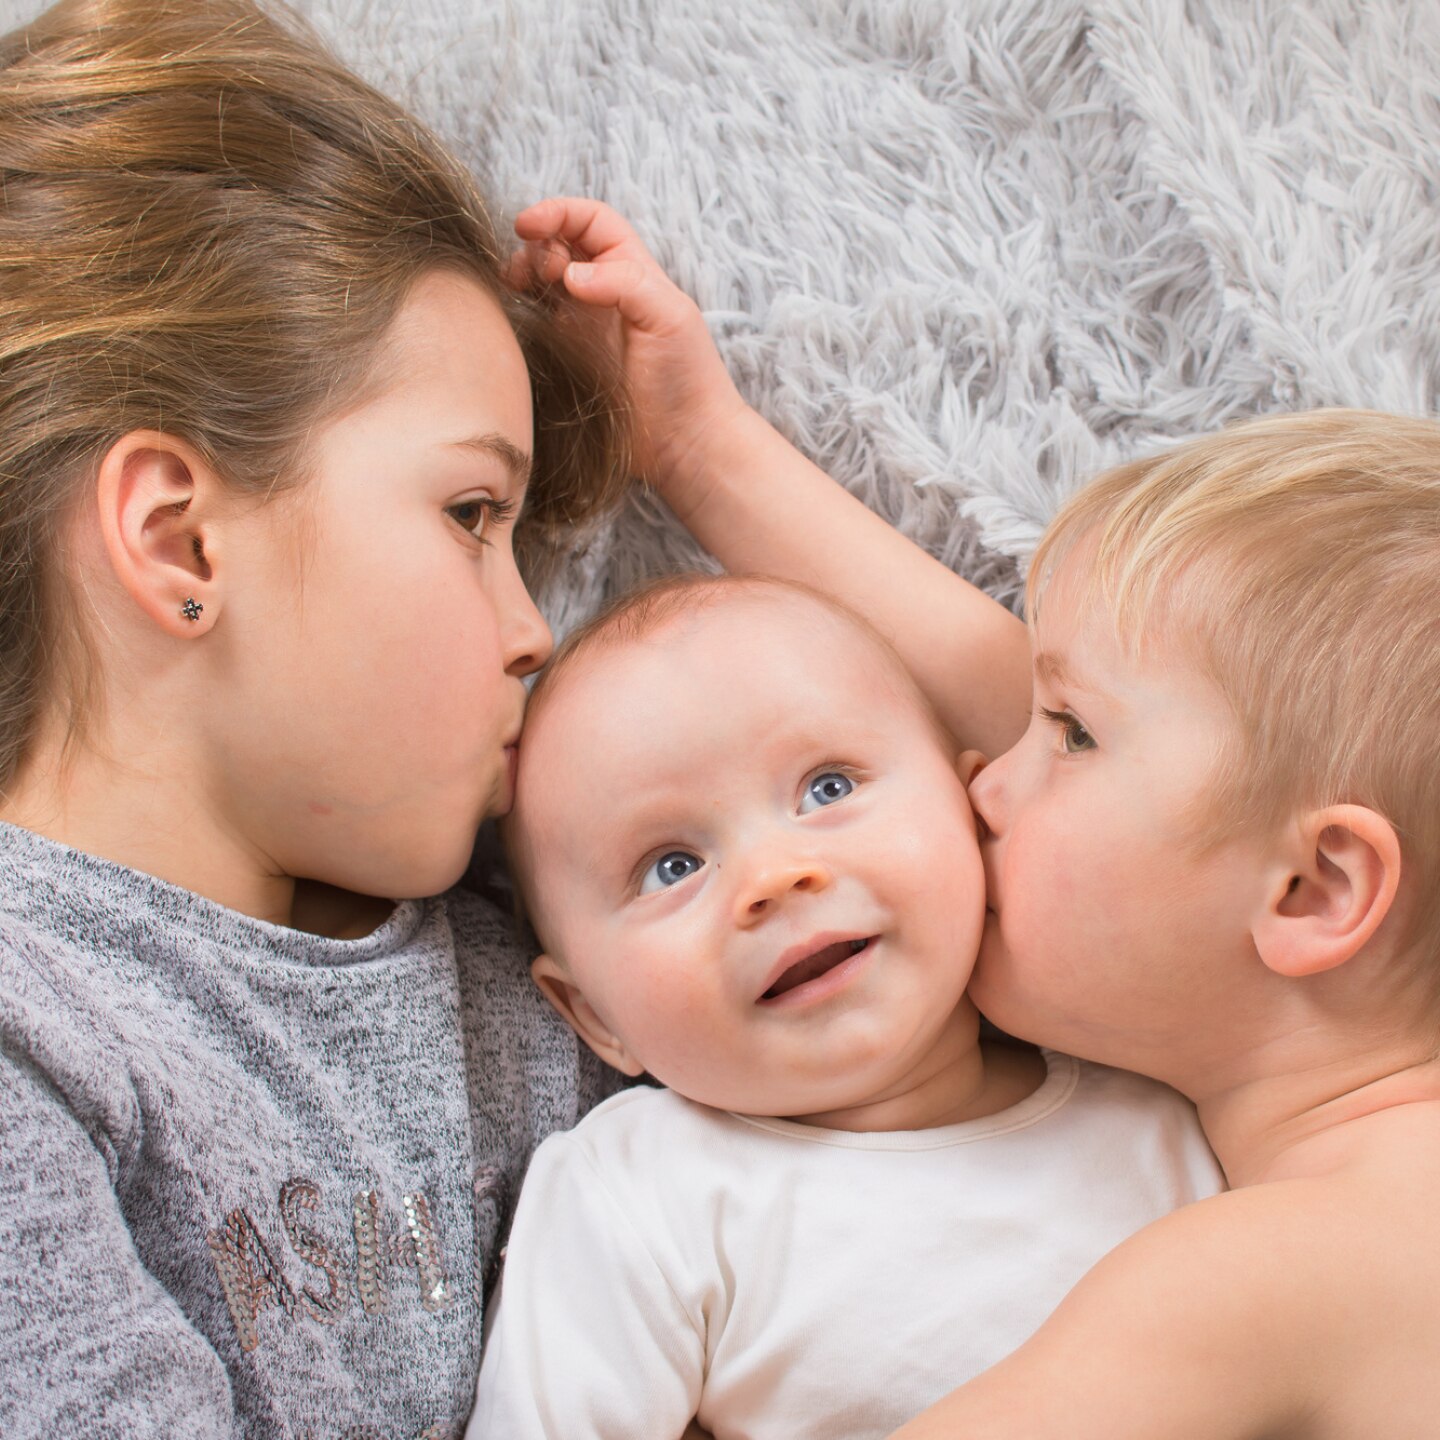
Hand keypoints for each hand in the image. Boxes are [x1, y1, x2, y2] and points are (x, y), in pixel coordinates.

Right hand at [510, 198, 749, 512]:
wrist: (686, 444)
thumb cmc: (688, 378)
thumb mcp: (669, 316)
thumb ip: (625, 283)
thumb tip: (570, 275)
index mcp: (632, 272)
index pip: (589, 222)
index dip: (557, 213)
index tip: (526, 225)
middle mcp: (604, 296)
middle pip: (558, 248)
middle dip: (536, 247)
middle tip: (536, 274)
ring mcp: (582, 330)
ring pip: (541, 286)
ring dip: (523, 277)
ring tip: (518, 290)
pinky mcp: (567, 364)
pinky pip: (535, 329)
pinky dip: (519, 317)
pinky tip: (516, 321)